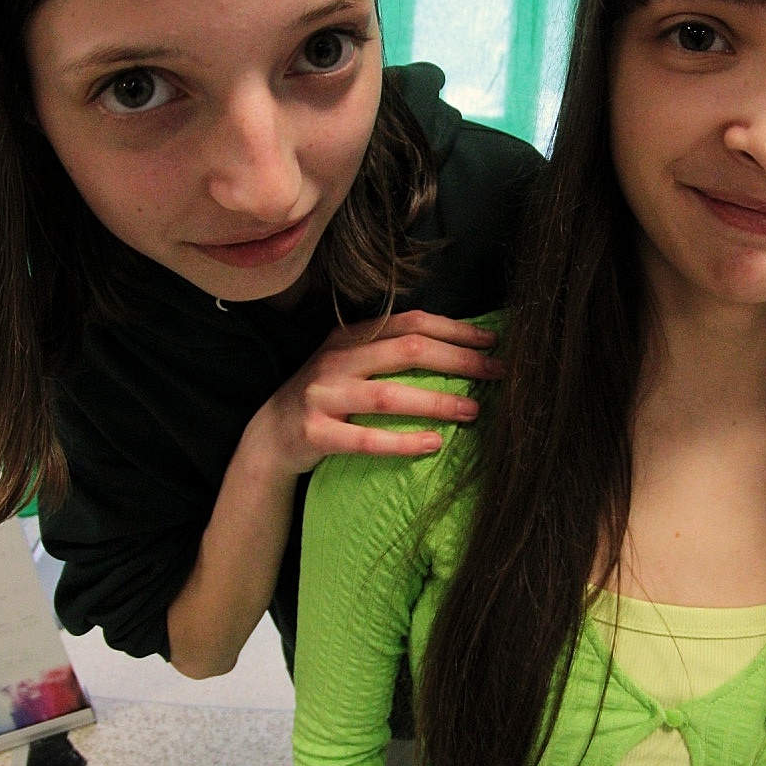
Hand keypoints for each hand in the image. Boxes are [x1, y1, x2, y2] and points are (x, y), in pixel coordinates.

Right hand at [262, 310, 503, 476]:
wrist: (269, 436)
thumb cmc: (325, 399)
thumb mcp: (349, 364)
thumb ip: (387, 351)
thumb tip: (457, 349)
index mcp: (350, 337)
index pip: (411, 322)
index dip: (455, 330)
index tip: (492, 341)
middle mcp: (337, 360)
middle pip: (408, 351)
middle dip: (459, 360)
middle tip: (497, 372)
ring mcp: (323, 396)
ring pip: (389, 395)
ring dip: (437, 401)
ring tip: (473, 410)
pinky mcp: (316, 433)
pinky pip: (365, 439)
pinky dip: (403, 442)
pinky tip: (434, 444)